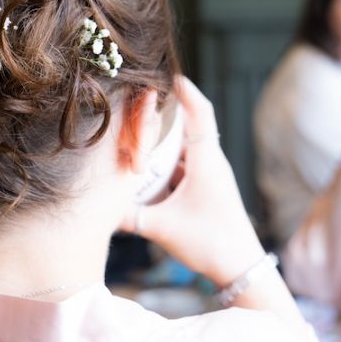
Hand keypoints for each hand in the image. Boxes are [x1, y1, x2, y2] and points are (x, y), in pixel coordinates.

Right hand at [120, 75, 264, 285]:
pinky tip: (150, 169)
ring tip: (140, 133)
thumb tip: (98, 209)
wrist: (242, 267)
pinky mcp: (208, 186)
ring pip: (187, 146)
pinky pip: (187, 163)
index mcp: (206, 161)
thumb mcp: (162, 229)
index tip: (170, 74)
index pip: (200, 113)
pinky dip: (169, 160)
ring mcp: (211, 174)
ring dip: (167, 139)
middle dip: (167, 113)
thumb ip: (128, 218)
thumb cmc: (210, 243)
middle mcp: (211, 162)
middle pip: (190, 125)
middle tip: (143, 103)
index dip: (186, 91)